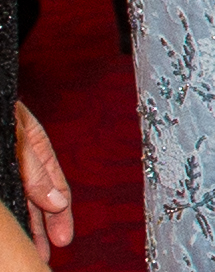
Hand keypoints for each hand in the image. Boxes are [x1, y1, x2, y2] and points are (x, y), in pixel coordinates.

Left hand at [15, 102, 70, 257]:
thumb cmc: (1, 107)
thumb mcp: (18, 135)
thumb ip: (35, 168)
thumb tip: (57, 202)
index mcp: (35, 145)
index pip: (55, 185)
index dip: (61, 213)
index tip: (64, 237)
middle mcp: (20, 160)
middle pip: (39, 199)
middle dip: (45, 226)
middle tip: (49, 251)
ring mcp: (7, 170)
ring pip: (21, 201)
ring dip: (28, 226)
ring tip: (34, 250)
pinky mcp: (0, 177)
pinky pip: (9, 199)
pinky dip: (14, 215)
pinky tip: (15, 229)